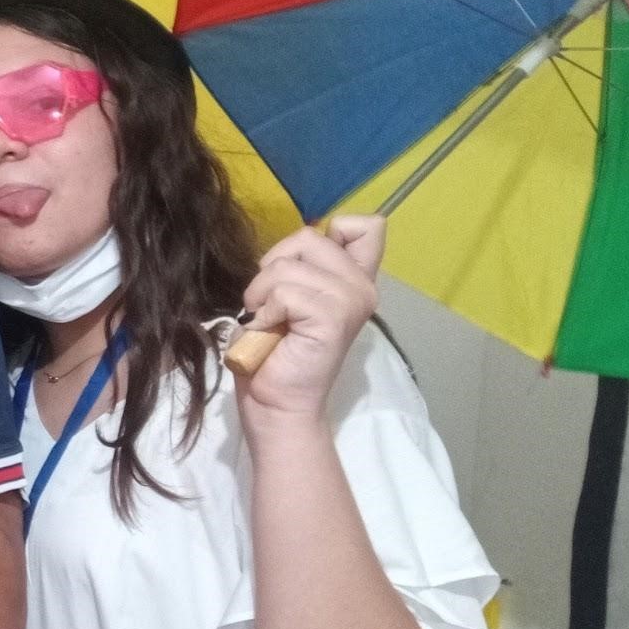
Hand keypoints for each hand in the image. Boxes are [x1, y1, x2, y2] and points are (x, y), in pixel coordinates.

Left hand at [234, 215, 383, 425]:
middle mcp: (361, 286)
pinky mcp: (334, 318)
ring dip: (262, 293)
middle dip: (273, 266)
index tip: (300, 267)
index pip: (366, 226)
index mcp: (354, 278)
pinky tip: (270, 331)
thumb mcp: (288, 297)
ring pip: (288, 265)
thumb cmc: (274, 352)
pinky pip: (284, 292)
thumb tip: (290, 248)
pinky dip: (265, 311)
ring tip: (268, 321)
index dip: (326, 231)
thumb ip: (302, 268)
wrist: (274, 403)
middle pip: (308, 236)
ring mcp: (351, 301)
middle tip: (271, 304)